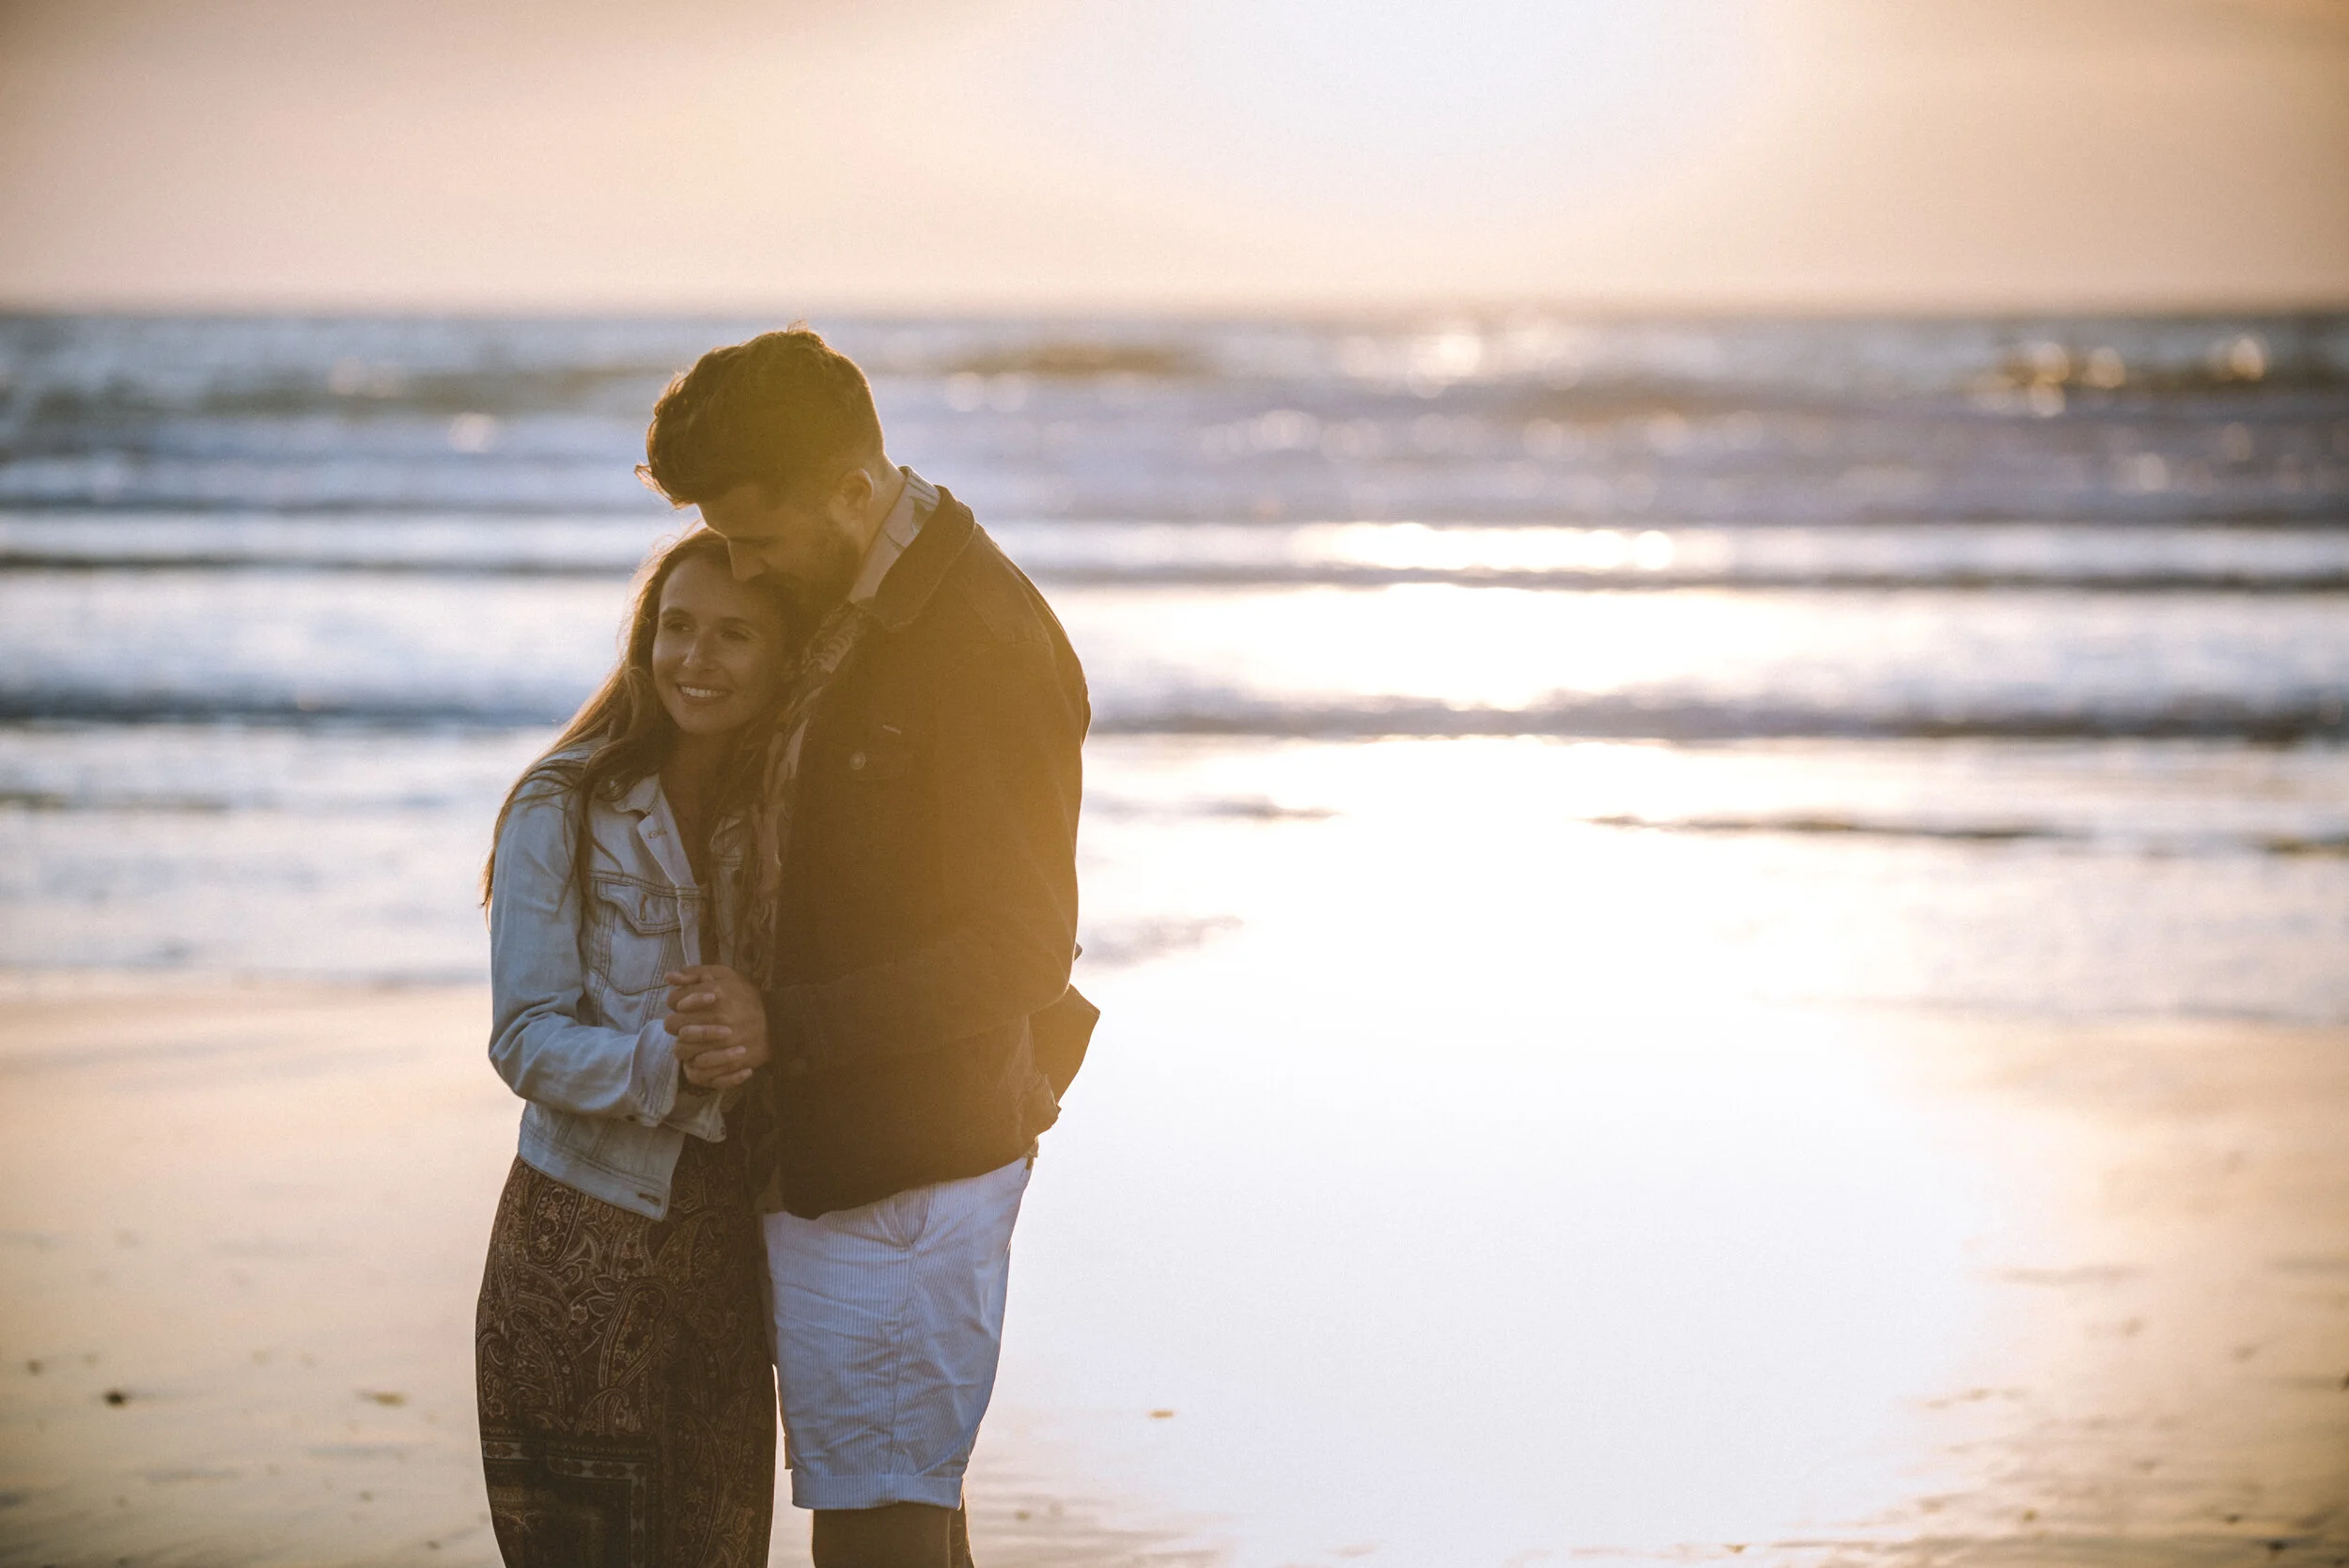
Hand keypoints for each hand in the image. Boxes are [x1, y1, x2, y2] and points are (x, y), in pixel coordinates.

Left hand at [664, 965, 769, 1090]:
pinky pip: (697, 1070)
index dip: (676, 1002)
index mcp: (714, 993)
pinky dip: (696, 1065)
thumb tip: (669, 978)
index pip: (674, 1000)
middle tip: (687, 1023)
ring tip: (694, 1042)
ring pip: (681, 1049)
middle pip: (673, 1025)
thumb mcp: (726, 976)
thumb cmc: (748, 996)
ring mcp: (722, 1042)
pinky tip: (702, 1056)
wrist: (781, 1022)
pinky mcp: (728, 1063)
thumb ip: (696, 974)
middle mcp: (717, 1018)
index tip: (685, 1005)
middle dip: (676, 1023)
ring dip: (683, 1045)